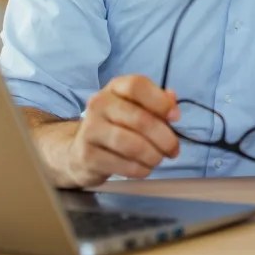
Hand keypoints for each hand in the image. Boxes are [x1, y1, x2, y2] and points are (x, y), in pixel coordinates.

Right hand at [66, 75, 180, 186]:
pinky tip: (144, 168)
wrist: (79, 150)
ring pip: (132, 145)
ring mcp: (90, 130)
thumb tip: (172, 101)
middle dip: (164, 138)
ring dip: (153, 156)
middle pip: (139, 119)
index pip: (137, 86)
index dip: (160, 101)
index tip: (175, 117)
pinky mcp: (87, 156)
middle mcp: (99, 104)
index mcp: (115, 88)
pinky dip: (140, 169)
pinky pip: (122, 164)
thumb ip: (158, 103)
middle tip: (173, 150)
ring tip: (158, 160)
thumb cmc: (117, 125)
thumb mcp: (137, 108)